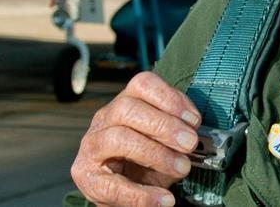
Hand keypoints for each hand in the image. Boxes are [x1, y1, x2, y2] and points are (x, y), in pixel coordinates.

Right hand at [71, 71, 202, 206]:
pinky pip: (113, 184)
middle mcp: (103, 119)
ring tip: (182, 168)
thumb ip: (176, 133)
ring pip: (118, 137)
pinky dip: (142, 195)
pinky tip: (164, 200)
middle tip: (190, 144)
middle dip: (164, 125)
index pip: (141, 84)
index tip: (194, 120)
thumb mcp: (163, 143)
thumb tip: (194, 131)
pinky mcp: (86, 176)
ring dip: (155, 153)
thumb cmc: (145, 163)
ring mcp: (92, 146)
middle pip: (127, 108)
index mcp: (124, 103)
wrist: (123, 195)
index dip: (170, 97)